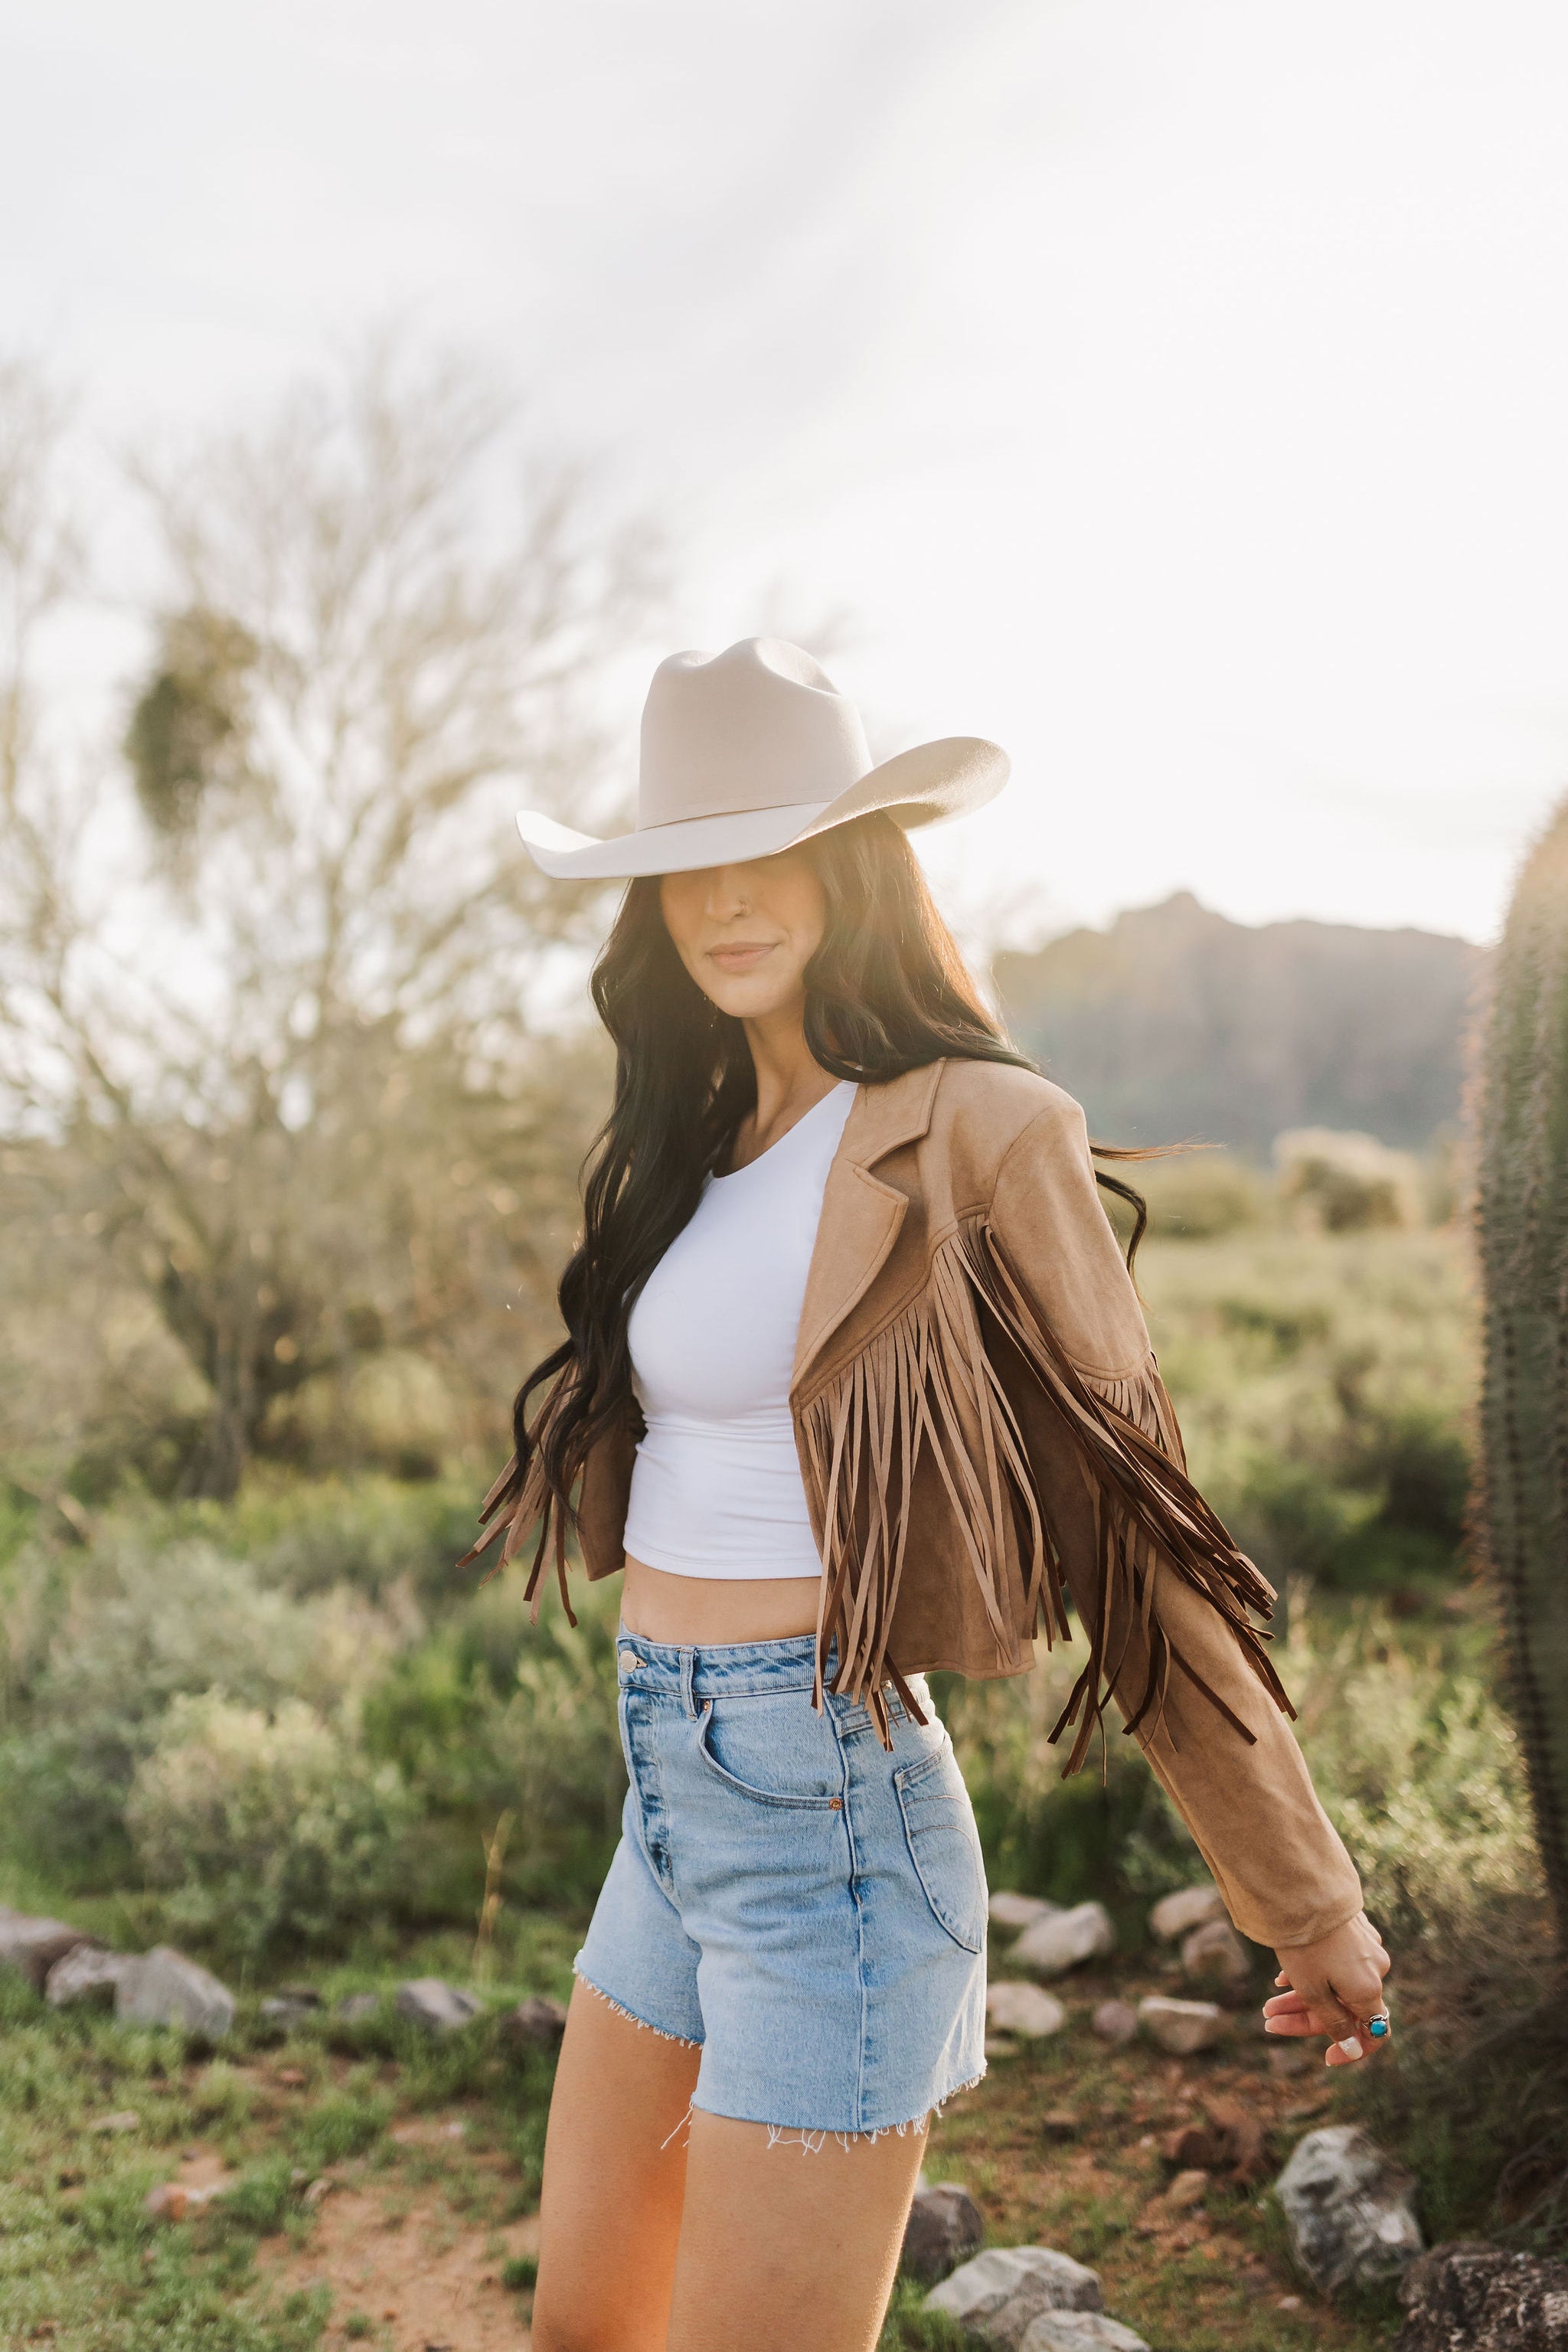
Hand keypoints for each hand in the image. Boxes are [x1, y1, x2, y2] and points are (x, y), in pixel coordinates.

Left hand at [1263, 1912, 1390, 2066]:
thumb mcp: (1314, 1990)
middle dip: (1306, 2018)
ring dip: (1301, 1997)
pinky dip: (1311, 1974)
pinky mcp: (1351, 1929)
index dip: (1353, 2050)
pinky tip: (1282, 1975)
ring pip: (1335, 1984)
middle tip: (1269, 2019)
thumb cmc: (1307, 1944)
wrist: (1301, 1889)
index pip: (1375, 2033)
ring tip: (1267, 2004)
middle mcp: (1374, 1968)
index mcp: (1369, 1989)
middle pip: (1345, 2007)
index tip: (1327, 2057)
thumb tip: (1353, 2048)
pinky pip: (1334, 1963)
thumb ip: (1334, 2022)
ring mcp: (1364, 1946)